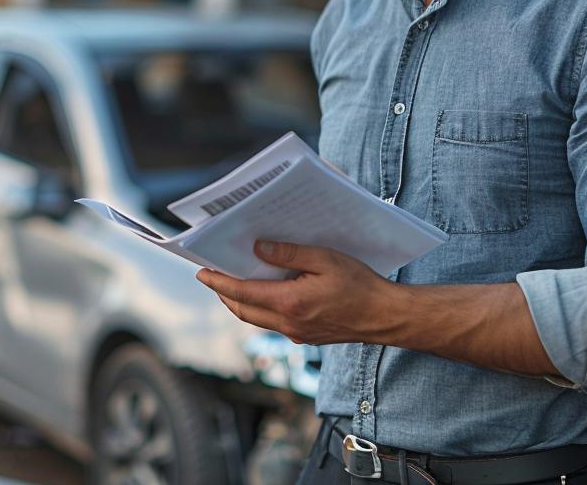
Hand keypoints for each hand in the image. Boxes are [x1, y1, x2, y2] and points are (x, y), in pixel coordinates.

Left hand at [196, 241, 398, 344]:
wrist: (385, 317)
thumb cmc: (360, 285)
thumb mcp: (324, 259)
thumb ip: (289, 253)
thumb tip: (258, 248)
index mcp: (290, 303)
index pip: (242, 293)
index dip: (219, 282)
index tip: (202, 272)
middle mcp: (288, 324)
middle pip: (242, 311)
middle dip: (223, 293)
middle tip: (211, 275)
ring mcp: (296, 334)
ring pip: (256, 319)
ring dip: (240, 303)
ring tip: (231, 283)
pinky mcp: (305, 337)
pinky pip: (272, 323)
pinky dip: (259, 308)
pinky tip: (263, 293)